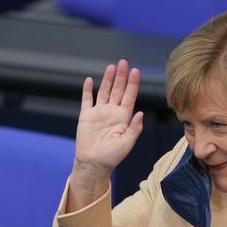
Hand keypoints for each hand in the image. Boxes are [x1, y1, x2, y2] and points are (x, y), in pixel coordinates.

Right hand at [75, 59, 143, 174]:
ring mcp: (99, 113)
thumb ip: (134, 128)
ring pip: (104, 91)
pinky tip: (90, 80)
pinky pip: (87, 99)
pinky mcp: (86, 116)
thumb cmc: (112, 157)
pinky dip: (88, 90)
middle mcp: (112, 112)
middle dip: (121, 76)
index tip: (135, 71)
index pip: (129, 96)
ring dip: (108, 79)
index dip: (132, 84)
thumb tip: (140, 113)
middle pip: (118, 90)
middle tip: (124, 62)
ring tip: (111, 67)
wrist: (93, 164)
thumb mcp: (127, 143)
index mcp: (123, 118)